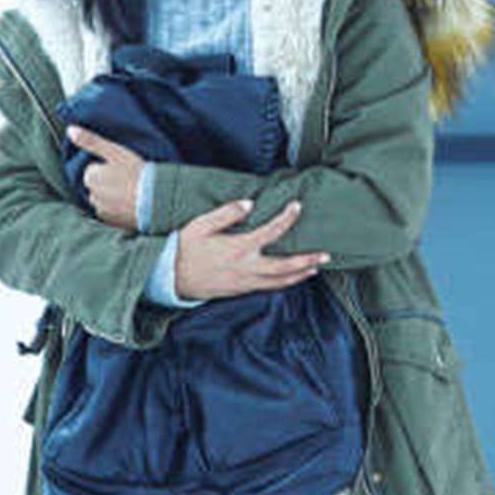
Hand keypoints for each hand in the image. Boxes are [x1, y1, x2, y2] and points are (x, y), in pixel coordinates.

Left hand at [65, 125, 143, 230]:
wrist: (159, 199)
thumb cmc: (138, 172)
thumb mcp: (115, 151)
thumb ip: (91, 141)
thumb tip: (70, 130)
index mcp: (91, 178)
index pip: (92, 171)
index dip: (107, 168)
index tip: (122, 168)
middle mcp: (92, 197)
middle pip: (97, 187)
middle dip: (108, 184)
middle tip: (128, 180)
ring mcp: (103, 212)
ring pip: (104, 202)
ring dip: (113, 198)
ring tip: (132, 193)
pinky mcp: (114, 225)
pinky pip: (113, 215)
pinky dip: (120, 211)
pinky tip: (133, 205)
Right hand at [175, 198, 330, 299]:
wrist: (168, 277)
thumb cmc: (183, 248)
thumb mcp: (200, 225)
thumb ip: (226, 213)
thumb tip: (248, 204)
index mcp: (237, 248)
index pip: (270, 232)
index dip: (286, 218)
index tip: (297, 206)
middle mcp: (245, 268)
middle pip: (284, 267)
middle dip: (307, 261)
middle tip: (325, 255)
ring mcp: (243, 283)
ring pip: (278, 282)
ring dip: (299, 275)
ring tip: (315, 268)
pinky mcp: (239, 291)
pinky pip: (267, 288)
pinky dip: (283, 283)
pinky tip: (290, 277)